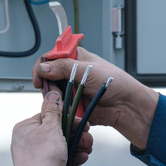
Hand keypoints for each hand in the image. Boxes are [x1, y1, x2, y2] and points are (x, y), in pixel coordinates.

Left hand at [11, 91, 92, 165]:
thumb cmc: (43, 156)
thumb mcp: (51, 128)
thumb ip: (53, 111)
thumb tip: (52, 94)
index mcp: (24, 128)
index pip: (46, 116)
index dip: (65, 118)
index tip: (79, 120)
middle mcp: (26, 141)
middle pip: (54, 132)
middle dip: (74, 133)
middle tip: (88, 134)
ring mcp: (32, 155)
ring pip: (58, 145)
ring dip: (75, 145)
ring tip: (88, 147)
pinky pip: (57, 158)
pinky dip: (70, 156)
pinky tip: (82, 156)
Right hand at [32, 47, 158, 149]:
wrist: (126, 107)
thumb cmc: (116, 83)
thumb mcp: (88, 70)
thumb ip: (64, 67)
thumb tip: (43, 67)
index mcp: (75, 59)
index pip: (51, 57)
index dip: (42, 65)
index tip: (39, 74)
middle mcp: (70, 73)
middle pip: (47, 76)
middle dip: (48, 83)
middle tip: (53, 89)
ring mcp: (70, 89)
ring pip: (50, 92)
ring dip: (55, 97)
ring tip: (65, 99)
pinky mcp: (71, 104)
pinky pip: (58, 106)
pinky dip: (60, 108)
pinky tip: (67, 108)